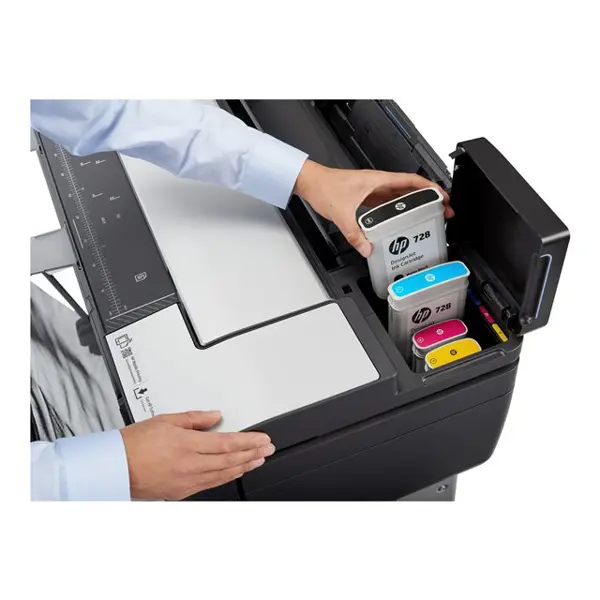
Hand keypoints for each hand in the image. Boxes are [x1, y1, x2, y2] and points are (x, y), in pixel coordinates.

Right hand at [120, 410, 273, 499]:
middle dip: (253, 454)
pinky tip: (235, 472)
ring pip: (224, 474)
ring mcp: (187, 481)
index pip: (228, 442)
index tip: (263, 439)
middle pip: (230, 459)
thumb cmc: (133, 444)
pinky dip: (227, 477)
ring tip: (258, 460)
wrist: (114, 468)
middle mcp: (190, 465)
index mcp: (187, 445)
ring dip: (244, 466)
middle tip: (268, 449)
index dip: (250, 441)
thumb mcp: (165, 420)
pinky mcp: (182, 492)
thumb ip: (194, 418)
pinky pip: (211, 484)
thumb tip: (215, 416)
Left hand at [293, 160, 452, 257]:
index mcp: (378, 180)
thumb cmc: (324, 186)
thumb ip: (355, 234)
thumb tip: (367, 248)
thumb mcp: (341, 214)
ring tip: (426, 216)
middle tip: (441, 210)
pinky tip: (399, 221)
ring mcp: (372, 189)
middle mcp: (378, 183)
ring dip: (414, 204)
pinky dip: (397, 209)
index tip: (443, 197)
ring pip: (400, 195)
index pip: (412, 180)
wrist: (309, 182)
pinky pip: (387, 202)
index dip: (431, 188)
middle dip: (428, 198)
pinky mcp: (366, 196)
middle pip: (410, 189)